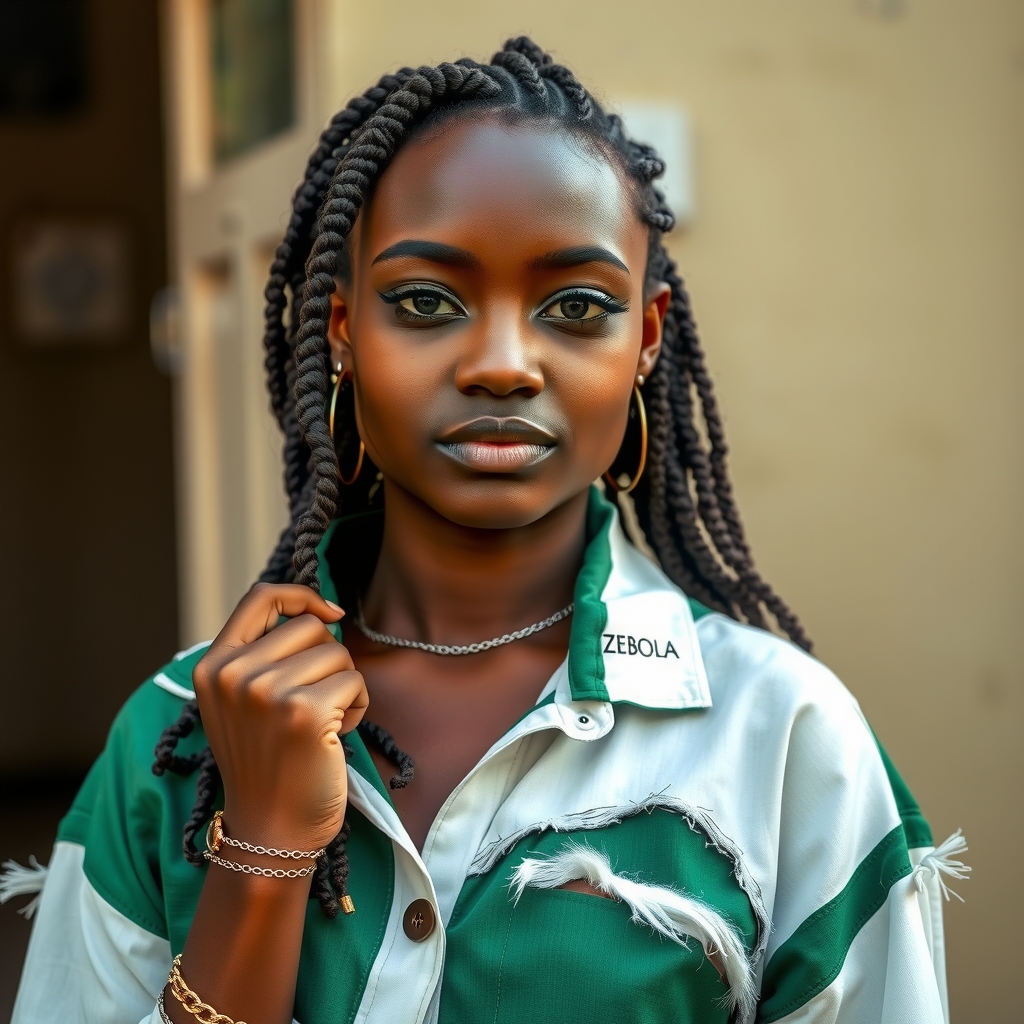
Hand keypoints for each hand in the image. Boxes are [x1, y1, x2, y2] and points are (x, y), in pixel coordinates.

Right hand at [192, 584, 367, 852]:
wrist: (270, 832)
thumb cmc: (268, 764)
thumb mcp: (242, 703)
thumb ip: (263, 656)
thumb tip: (322, 611)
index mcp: (213, 666)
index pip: (261, 597)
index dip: (301, 596)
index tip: (329, 611)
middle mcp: (233, 674)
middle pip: (310, 626)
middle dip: (328, 659)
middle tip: (317, 702)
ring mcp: (266, 692)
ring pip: (337, 653)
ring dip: (345, 686)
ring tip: (324, 724)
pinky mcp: (304, 712)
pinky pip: (355, 681)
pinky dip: (359, 707)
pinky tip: (337, 737)